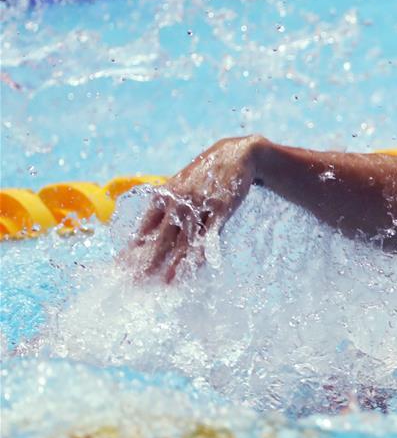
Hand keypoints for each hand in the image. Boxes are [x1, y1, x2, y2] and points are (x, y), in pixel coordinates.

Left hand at [124, 135, 265, 281]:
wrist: (236, 155)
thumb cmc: (204, 175)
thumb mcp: (179, 185)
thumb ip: (162, 207)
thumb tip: (143, 235)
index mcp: (164, 196)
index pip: (144, 228)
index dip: (132, 250)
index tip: (121, 269)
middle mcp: (179, 201)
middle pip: (162, 237)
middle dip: (149, 261)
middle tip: (136, 281)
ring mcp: (201, 205)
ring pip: (186, 240)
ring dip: (176, 263)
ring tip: (166, 282)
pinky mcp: (222, 208)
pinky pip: (210, 234)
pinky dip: (203, 251)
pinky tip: (196, 265)